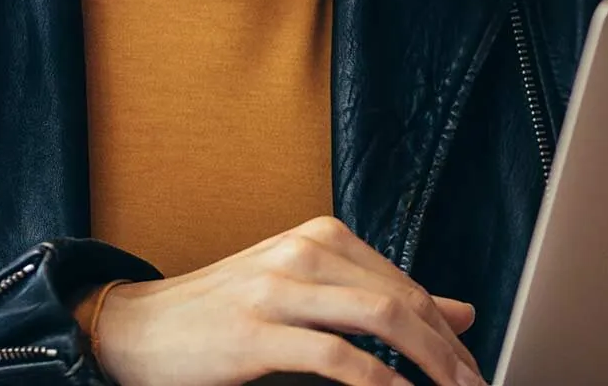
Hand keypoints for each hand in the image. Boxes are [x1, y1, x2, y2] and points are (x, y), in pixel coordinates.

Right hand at [94, 216, 485, 385]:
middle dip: (448, 351)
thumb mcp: (309, 293)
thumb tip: (460, 313)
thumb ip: (379, 298)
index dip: (447, 333)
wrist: (138, 326)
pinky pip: (336, 357)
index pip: (407, 285)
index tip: (470, 369)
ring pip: (382, 319)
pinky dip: (380, 382)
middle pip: (403, 300)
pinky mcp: (257, 331)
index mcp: (323, 237)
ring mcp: (281, 286)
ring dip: (429, 364)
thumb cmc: (225, 312)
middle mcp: (307, 250)